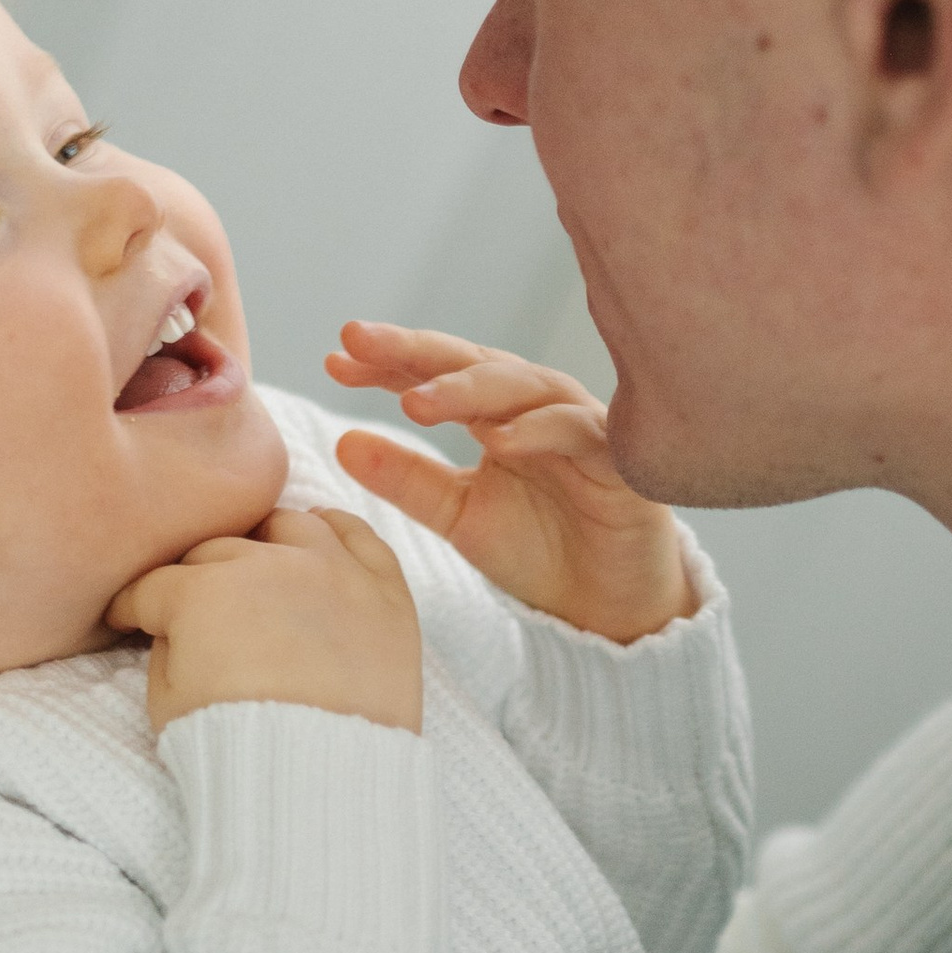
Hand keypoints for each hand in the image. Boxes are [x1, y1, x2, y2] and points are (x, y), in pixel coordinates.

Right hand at [105, 504, 420, 734]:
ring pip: (287, 525)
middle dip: (195, 575)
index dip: (135, 605)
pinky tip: (321, 531)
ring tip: (258, 557)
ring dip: (263, 539)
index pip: (155, 586)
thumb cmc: (237, 748)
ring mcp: (332, 572)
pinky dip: (336, 528)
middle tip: (193, 601)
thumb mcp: (166, 703)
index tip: (129, 617)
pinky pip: (360, 536)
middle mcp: (267, 565)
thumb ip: (164, 648)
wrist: (319, 780)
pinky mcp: (383, 592)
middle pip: (218, 550)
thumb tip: (176, 628)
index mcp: (203, 592)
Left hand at [325, 321, 694, 643]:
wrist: (605, 608)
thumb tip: (341, 440)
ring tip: (417, 402)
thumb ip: (406, 480)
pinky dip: (540, 430)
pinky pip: (578, 431)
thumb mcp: (458, 516)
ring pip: (524, 386)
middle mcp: (533, 408)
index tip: (333, 361)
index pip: (434, 375)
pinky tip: (499, 439)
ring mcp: (578, 425)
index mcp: (492, 415)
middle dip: (415, 351)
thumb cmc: (538, 552)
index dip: (385, 364)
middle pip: (472, 364)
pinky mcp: (618, 458)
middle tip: (360, 344)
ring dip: (469, 388)